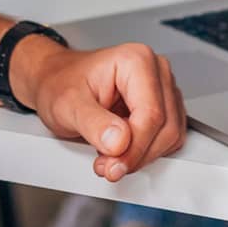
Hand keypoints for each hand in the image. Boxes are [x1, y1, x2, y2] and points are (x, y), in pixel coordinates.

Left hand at [13, 40, 186, 182]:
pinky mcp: (164, 106)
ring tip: (110, 155)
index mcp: (136, 61)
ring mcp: (163, 88)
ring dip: (141, 156)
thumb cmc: (61, 84)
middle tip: (107, 165)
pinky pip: (167, 138)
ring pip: (170, 136)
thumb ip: (93, 124)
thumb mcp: (67, 105)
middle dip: (136, 155)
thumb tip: (119, 142)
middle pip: (166, 128)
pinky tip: (122, 148)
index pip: (151, 115)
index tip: (113, 165)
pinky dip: (146, 152)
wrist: (56, 81)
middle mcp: (156, 71)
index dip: (134, 148)